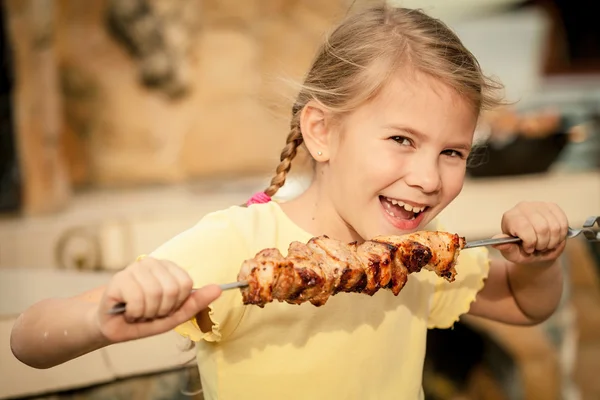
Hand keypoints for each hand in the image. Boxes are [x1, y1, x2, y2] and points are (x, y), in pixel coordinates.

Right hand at [95, 257, 220, 343]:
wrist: (113, 326)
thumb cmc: (145, 318)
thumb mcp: (175, 314)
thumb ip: (196, 302)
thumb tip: (218, 289)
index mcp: (168, 268)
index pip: (186, 284)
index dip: (177, 303)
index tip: (166, 309)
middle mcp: (152, 263)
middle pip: (172, 289)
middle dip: (162, 309)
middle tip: (150, 312)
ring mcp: (134, 268)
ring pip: (155, 294)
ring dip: (147, 312)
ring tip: (139, 312)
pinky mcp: (119, 278)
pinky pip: (137, 300)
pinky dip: (135, 313)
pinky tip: (128, 311)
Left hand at [493, 201, 567, 264]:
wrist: (534, 248)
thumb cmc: (520, 250)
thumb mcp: (512, 253)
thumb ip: (506, 248)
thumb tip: (496, 243)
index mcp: (510, 217)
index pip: (524, 227)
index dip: (530, 242)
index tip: (528, 249)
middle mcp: (523, 207)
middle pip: (542, 227)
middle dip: (542, 244)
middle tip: (538, 248)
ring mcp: (538, 205)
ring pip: (555, 227)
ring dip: (553, 241)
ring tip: (545, 245)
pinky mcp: (552, 206)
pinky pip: (563, 223)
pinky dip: (561, 235)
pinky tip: (553, 238)